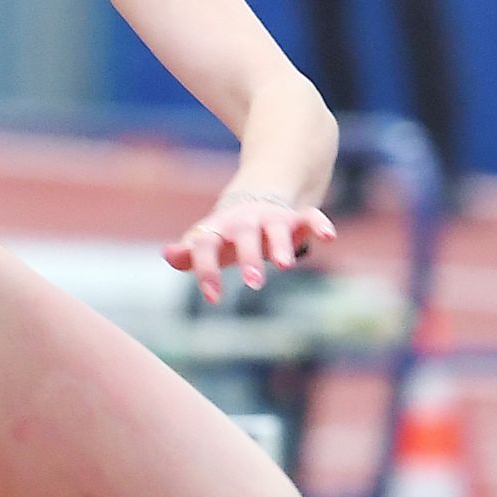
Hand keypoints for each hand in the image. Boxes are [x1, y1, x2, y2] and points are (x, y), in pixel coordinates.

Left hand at [162, 191, 336, 303]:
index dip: (207, 270)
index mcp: (219, 230)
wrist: (254, 198)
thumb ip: (187, 253)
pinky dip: (319, 224)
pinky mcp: (296, 218)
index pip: (207, 246)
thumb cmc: (225, 234)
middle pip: (244, 235)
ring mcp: (271, 219)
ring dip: (281, 244)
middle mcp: (245, 222)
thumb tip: (168, 254)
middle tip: (253, 283)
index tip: (213, 298)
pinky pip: (310, 217)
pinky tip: (328, 237)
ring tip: (285, 265)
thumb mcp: (206, 243)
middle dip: (249, 257)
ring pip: (277, 228)